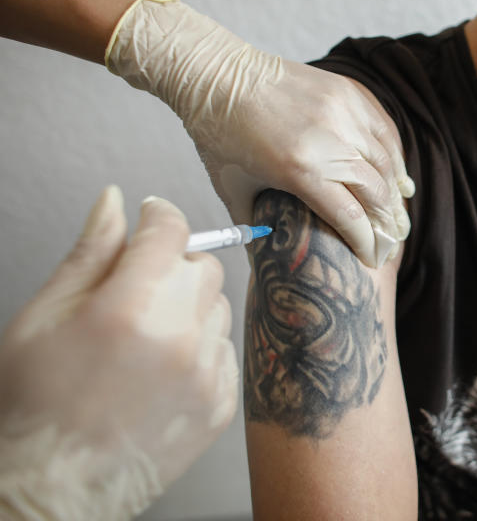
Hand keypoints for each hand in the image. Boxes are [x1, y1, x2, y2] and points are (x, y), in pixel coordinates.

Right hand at [0, 187, 237, 519]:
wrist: (49, 491)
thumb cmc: (33, 410)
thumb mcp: (42, 317)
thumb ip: (89, 253)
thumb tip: (114, 204)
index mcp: (130, 308)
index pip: (170, 231)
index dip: (158, 216)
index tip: (150, 218)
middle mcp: (178, 337)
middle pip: (204, 267)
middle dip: (174, 265)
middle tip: (139, 286)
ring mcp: (205, 375)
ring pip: (219, 308)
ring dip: (189, 309)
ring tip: (144, 339)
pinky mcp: (220, 406)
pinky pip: (226, 352)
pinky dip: (200, 350)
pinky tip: (161, 370)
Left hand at [106, 0, 413, 267]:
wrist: (218, 74)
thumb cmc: (220, 136)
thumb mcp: (234, 190)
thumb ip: (256, 229)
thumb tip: (268, 268)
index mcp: (300, 168)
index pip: (351, 217)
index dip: (368, 243)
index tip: (373, 259)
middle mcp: (329, 139)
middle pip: (377, 192)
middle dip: (389, 224)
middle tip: (392, 242)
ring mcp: (343, 112)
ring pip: (387, 162)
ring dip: (396, 193)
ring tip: (398, 215)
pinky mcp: (349, 92)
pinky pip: (386, 130)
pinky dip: (395, 157)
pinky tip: (396, 176)